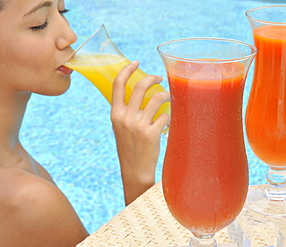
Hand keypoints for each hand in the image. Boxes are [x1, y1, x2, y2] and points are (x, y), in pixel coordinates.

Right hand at [111, 61, 169, 204]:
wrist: (134, 171)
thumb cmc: (129, 148)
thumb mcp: (120, 128)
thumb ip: (126, 112)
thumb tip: (140, 93)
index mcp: (115, 114)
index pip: (117, 85)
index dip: (127, 70)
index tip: (136, 62)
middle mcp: (125, 118)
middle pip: (140, 86)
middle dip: (152, 78)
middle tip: (160, 78)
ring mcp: (138, 125)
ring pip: (157, 98)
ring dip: (166, 95)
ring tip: (170, 98)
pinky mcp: (152, 134)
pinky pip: (166, 116)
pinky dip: (170, 115)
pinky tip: (170, 120)